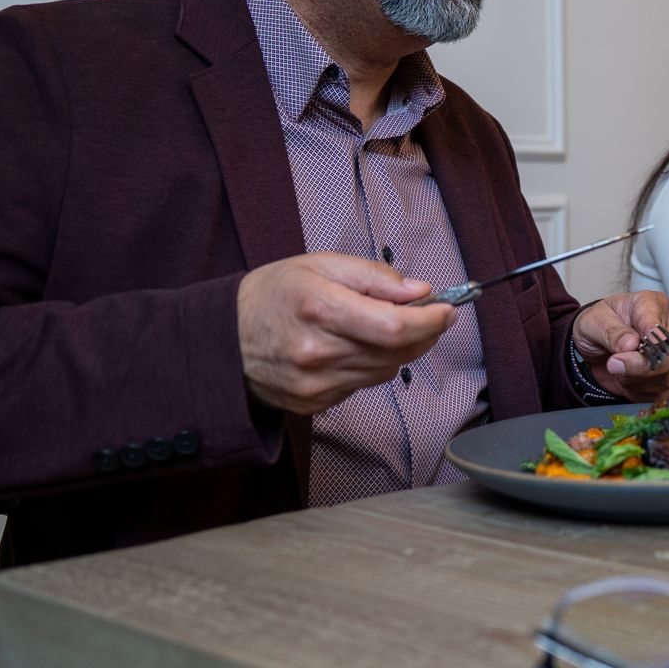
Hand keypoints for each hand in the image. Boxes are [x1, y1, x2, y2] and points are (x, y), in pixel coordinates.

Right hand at [237, 253, 456, 415]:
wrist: (222, 339)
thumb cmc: (272, 295)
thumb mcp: (320, 264)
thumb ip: (374, 276)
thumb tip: (419, 290)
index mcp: (319, 308)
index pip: (395, 326)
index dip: (431, 320)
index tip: (446, 310)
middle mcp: (317, 351)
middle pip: (397, 352)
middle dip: (425, 333)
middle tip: (432, 315)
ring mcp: (314, 383)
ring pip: (386, 371)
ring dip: (401, 350)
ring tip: (390, 327)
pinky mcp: (314, 403)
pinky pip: (363, 385)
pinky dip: (373, 365)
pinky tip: (356, 347)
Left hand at [573, 291, 668, 404]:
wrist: (595, 345)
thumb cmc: (599, 325)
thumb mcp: (594, 322)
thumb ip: (611, 331)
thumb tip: (630, 344)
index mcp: (653, 305)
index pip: (661, 326)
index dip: (648, 342)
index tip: (629, 348)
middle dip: (642, 367)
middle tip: (615, 364)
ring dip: (637, 381)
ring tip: (618, 369)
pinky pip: (664, 394)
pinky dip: (640, 393)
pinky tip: (627, 381)